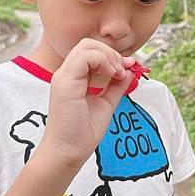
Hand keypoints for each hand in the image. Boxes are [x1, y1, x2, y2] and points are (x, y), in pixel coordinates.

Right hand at [40, 38, 136, 170]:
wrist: (69, 151)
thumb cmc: (83, 131)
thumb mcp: (107, 102)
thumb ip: (117, 85)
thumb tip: (131, 70)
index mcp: (74, 76)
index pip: (92, 51)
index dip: (113, 55)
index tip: (127, 68)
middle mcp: (67, 73)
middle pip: (89, 43)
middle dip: (111, 53)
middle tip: (121, 71)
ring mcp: (64, 76)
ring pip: (87, 46)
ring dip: (108, 56)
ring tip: (116, 74)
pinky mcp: (64, 83)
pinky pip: (84, 57)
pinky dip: (103, 61)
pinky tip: (111, 75)